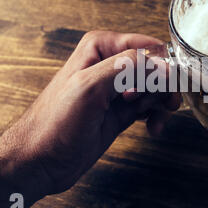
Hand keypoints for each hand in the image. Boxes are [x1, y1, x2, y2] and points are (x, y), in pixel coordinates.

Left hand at [10, 30, 180, 194]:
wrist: (41, 160)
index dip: (161, 66)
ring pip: (155, 88)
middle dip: (163, 87)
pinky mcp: (120, 112)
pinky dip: (156, 116)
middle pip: (155, 68)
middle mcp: (110, 65)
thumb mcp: (90, 86)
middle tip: (164, 105)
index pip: (146, 47)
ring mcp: (116, 90)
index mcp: (100, 48)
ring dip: (161, 104)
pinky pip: (149, 107)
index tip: (166, 87)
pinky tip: (152, 128)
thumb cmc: (54, 123)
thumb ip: (126, 67)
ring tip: (156, 120)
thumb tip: (162, 63)